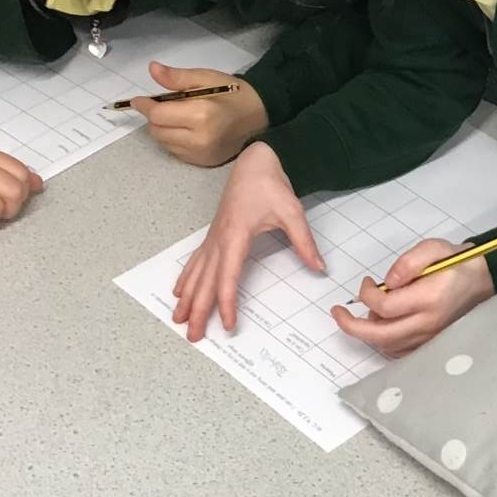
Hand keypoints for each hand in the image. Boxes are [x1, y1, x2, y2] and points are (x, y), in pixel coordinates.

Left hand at [132, 63, 266, 167]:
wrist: (260, 116)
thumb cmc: (233, 93)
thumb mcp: (206, 78)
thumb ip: (177, 77)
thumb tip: (152, 69)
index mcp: (201, 115)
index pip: (158, 114)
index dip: (145, 106)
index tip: (138, 99)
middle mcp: (199, 139)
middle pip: (157, 130)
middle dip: (154, 117)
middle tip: (163, 105)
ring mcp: (201, 154)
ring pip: (164, 142)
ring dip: (163, 129)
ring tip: (176, 116)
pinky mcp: (204, 162)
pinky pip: (175, 152)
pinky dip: (173, 140)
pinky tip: (185, 129)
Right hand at [172, 140, 323, 341]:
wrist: (254, 161)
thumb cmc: (269, 184)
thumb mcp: (292, 211)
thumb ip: (304, 242)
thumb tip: (319, 267)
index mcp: (236, 236)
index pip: (227, 278)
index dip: (226, 303)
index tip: (227, 324)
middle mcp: (219, 240)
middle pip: (206, 282)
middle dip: (198, 310)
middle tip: (193, 335)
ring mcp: (213, 237)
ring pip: (196, 273)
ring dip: (187, 298)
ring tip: (178, 319)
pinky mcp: (213, 235)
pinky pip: (195, 261)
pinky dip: (186, 278)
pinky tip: (179, 291)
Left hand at [332, 238, 493, 357]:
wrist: (485, 280)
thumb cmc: (458, 262)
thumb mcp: (435, 248)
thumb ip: (409, 262)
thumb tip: (387, 282)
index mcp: (429, 299)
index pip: (385, 306)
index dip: (366, 294)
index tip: (367, 282)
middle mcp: (429, 324)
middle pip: (380, 335)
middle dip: (352, 326)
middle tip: (338, 313)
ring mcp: (430, 338)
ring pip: (388, 346)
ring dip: (369, 332)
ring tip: (366, 313)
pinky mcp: (431, 344)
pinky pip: (400, 351)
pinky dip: (384, 342)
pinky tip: (381, 325)